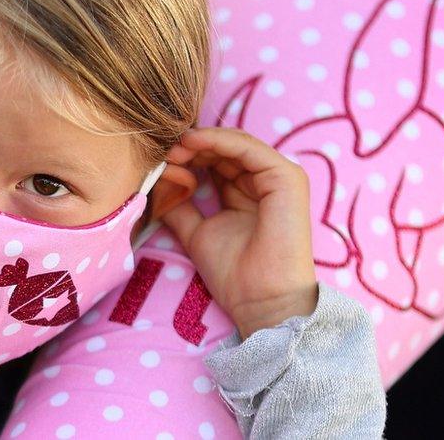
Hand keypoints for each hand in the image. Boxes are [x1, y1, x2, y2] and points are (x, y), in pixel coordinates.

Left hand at [161, 127, 318, 338]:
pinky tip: (191, 143)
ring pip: (235, 143)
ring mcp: (280, 177)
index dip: (188, 156)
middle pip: (225, 149)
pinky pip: (247, 148)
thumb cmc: (236, 276)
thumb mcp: (197, 233)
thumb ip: (179, 208)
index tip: (159, 159)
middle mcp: (266, 181)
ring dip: (200, 141)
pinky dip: (217, 140)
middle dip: (191, 146)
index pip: (216, 161)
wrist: (262, 303)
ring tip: (173, 148)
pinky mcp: (286, 177)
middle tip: (163, 150)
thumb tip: (158, 184)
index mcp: (248, 192)